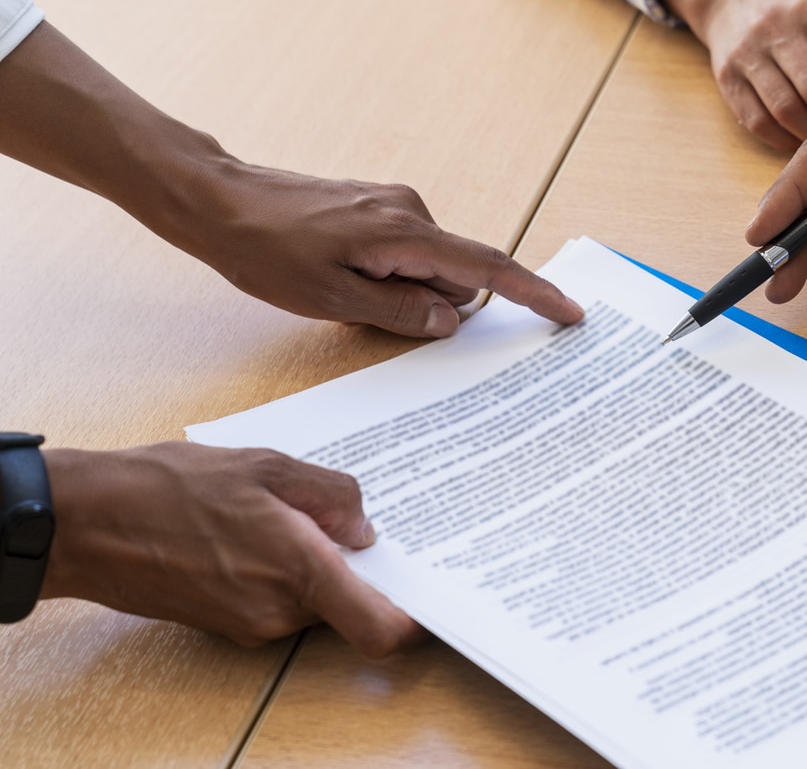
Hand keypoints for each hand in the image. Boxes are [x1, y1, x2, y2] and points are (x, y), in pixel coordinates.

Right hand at [41, 443, 423, 656]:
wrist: (88, 522)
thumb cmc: (171, 486)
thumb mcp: (267, 465)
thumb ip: (332, 496)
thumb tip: (365, 529)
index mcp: (299, 571)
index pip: (379, 628)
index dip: (413, 623)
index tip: (431, 599)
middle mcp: (280, 611)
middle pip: (350, 606)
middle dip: (362, 568)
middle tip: (363, 522)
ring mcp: (251, 623)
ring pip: (315, 601)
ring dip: (320, 563)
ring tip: (301, 509)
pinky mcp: (228, 622)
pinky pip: (281, 601)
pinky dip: (288, 571)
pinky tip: (268, 528)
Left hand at [163, 159, 585, 337]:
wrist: (216, 201)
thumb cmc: (265, 251)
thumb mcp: (332, 299)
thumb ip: (401, 312)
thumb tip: (450, 319)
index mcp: (404, 233)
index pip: (486, 268)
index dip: (532, 293)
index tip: (568, 312)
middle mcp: (409, 211)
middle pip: (454, 273)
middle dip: (432, 303)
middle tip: (367, 310)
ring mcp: (392, 206)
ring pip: (428, 266)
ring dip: (402, 290)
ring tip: (340, 289)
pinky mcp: (375, 209)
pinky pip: (406, 253)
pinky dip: (390, 275)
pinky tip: (341, 277)